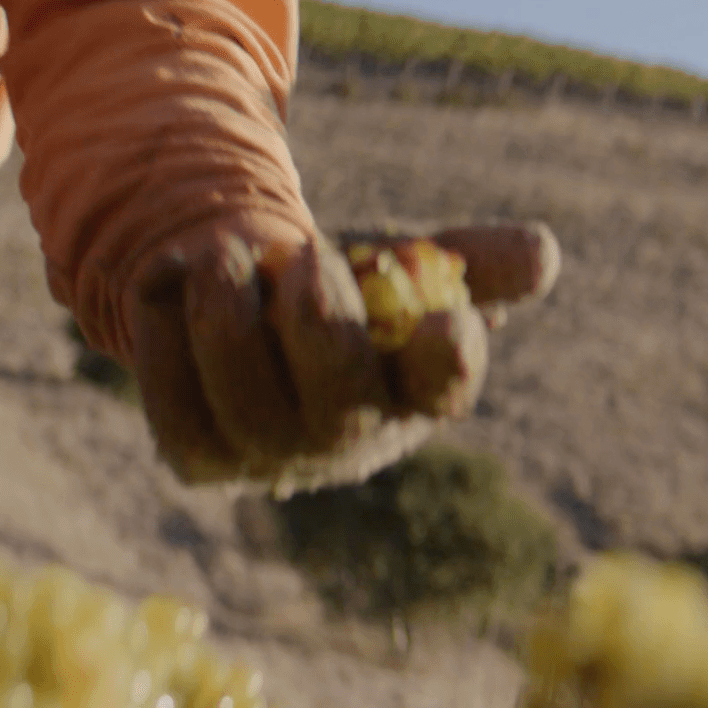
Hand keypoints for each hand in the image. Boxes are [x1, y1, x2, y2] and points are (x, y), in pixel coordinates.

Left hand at [121, 221, 557, 491]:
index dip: (451, 365)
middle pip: (339, 403)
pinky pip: (172, 393)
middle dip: (317, 319)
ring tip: (226, 249)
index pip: (446, 390)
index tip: (451, 323)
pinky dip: (167, 322)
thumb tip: (541, 254)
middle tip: (304, 249)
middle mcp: (351, 443)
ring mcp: (269, 457)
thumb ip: (470, 256)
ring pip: (245, 398)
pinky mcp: (195, 456)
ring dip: (228, 309)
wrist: (242, 307)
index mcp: (419, 395)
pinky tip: (175, 274)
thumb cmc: (342, 286)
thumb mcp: (406, 263)